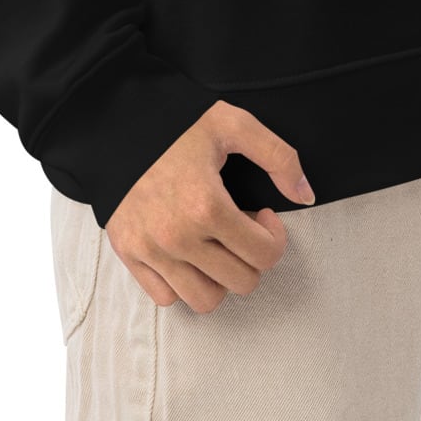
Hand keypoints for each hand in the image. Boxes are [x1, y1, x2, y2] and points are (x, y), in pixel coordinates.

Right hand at [105, 100, 317, 313]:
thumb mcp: (233, 124)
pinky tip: (187, 250)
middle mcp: (177, 237)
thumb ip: (279, 157)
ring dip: (220, 277)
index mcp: (207, 205)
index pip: (265, 255)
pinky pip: (166, 297)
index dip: (274, 236)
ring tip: (214, 242)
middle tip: (239, 225)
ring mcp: (150, 250)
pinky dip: (182, 282)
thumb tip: (306, 196)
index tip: (262, 213)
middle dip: (251, 256)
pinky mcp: (128, 254)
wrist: (115, 119)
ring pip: (205, 300)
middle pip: (241, 283)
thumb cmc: (177, 121)